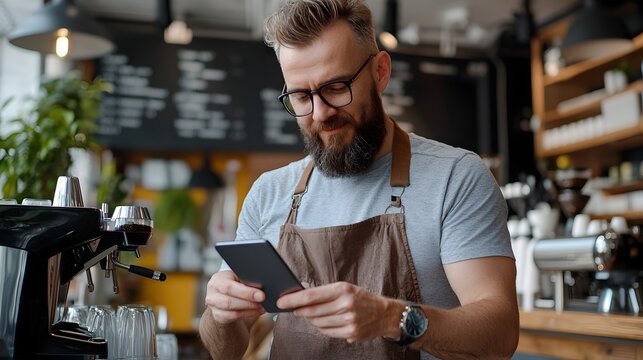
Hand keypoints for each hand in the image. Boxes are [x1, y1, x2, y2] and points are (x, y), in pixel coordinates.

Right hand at [204, 270, 265, 323]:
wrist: (224, 298)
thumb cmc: (235, 285)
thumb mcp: (238, 279)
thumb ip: (247, 280)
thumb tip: (261, 286)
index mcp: (218, 279)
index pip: (229, 287)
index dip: (246, 292)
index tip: (261, 294)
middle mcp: (213, 292)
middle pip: (229, 301)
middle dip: (248, 301)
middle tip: (263, 300)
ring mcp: (214, 306)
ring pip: (231, 310)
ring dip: (250, 308)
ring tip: (262, 306)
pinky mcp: (218, 316)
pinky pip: (234, 316)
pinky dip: (248, 314)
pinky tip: (257, 311)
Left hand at [276, 282, 401, 342]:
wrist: (385, 313)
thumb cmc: (360, 298)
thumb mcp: (345, 288)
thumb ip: (325, 292)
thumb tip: (301, 295)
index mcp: (342, 289)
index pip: (311, 295)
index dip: (293, 299)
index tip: (282, 301)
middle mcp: (346, 304)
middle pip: (312, 311)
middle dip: (299, 311)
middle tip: (293, 309)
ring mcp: (348, 320)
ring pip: (318, 323)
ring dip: (310, 320)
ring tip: (309, 314)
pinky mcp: (350, 332)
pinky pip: (327, 332)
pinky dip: (320, 328)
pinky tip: (321, 322)